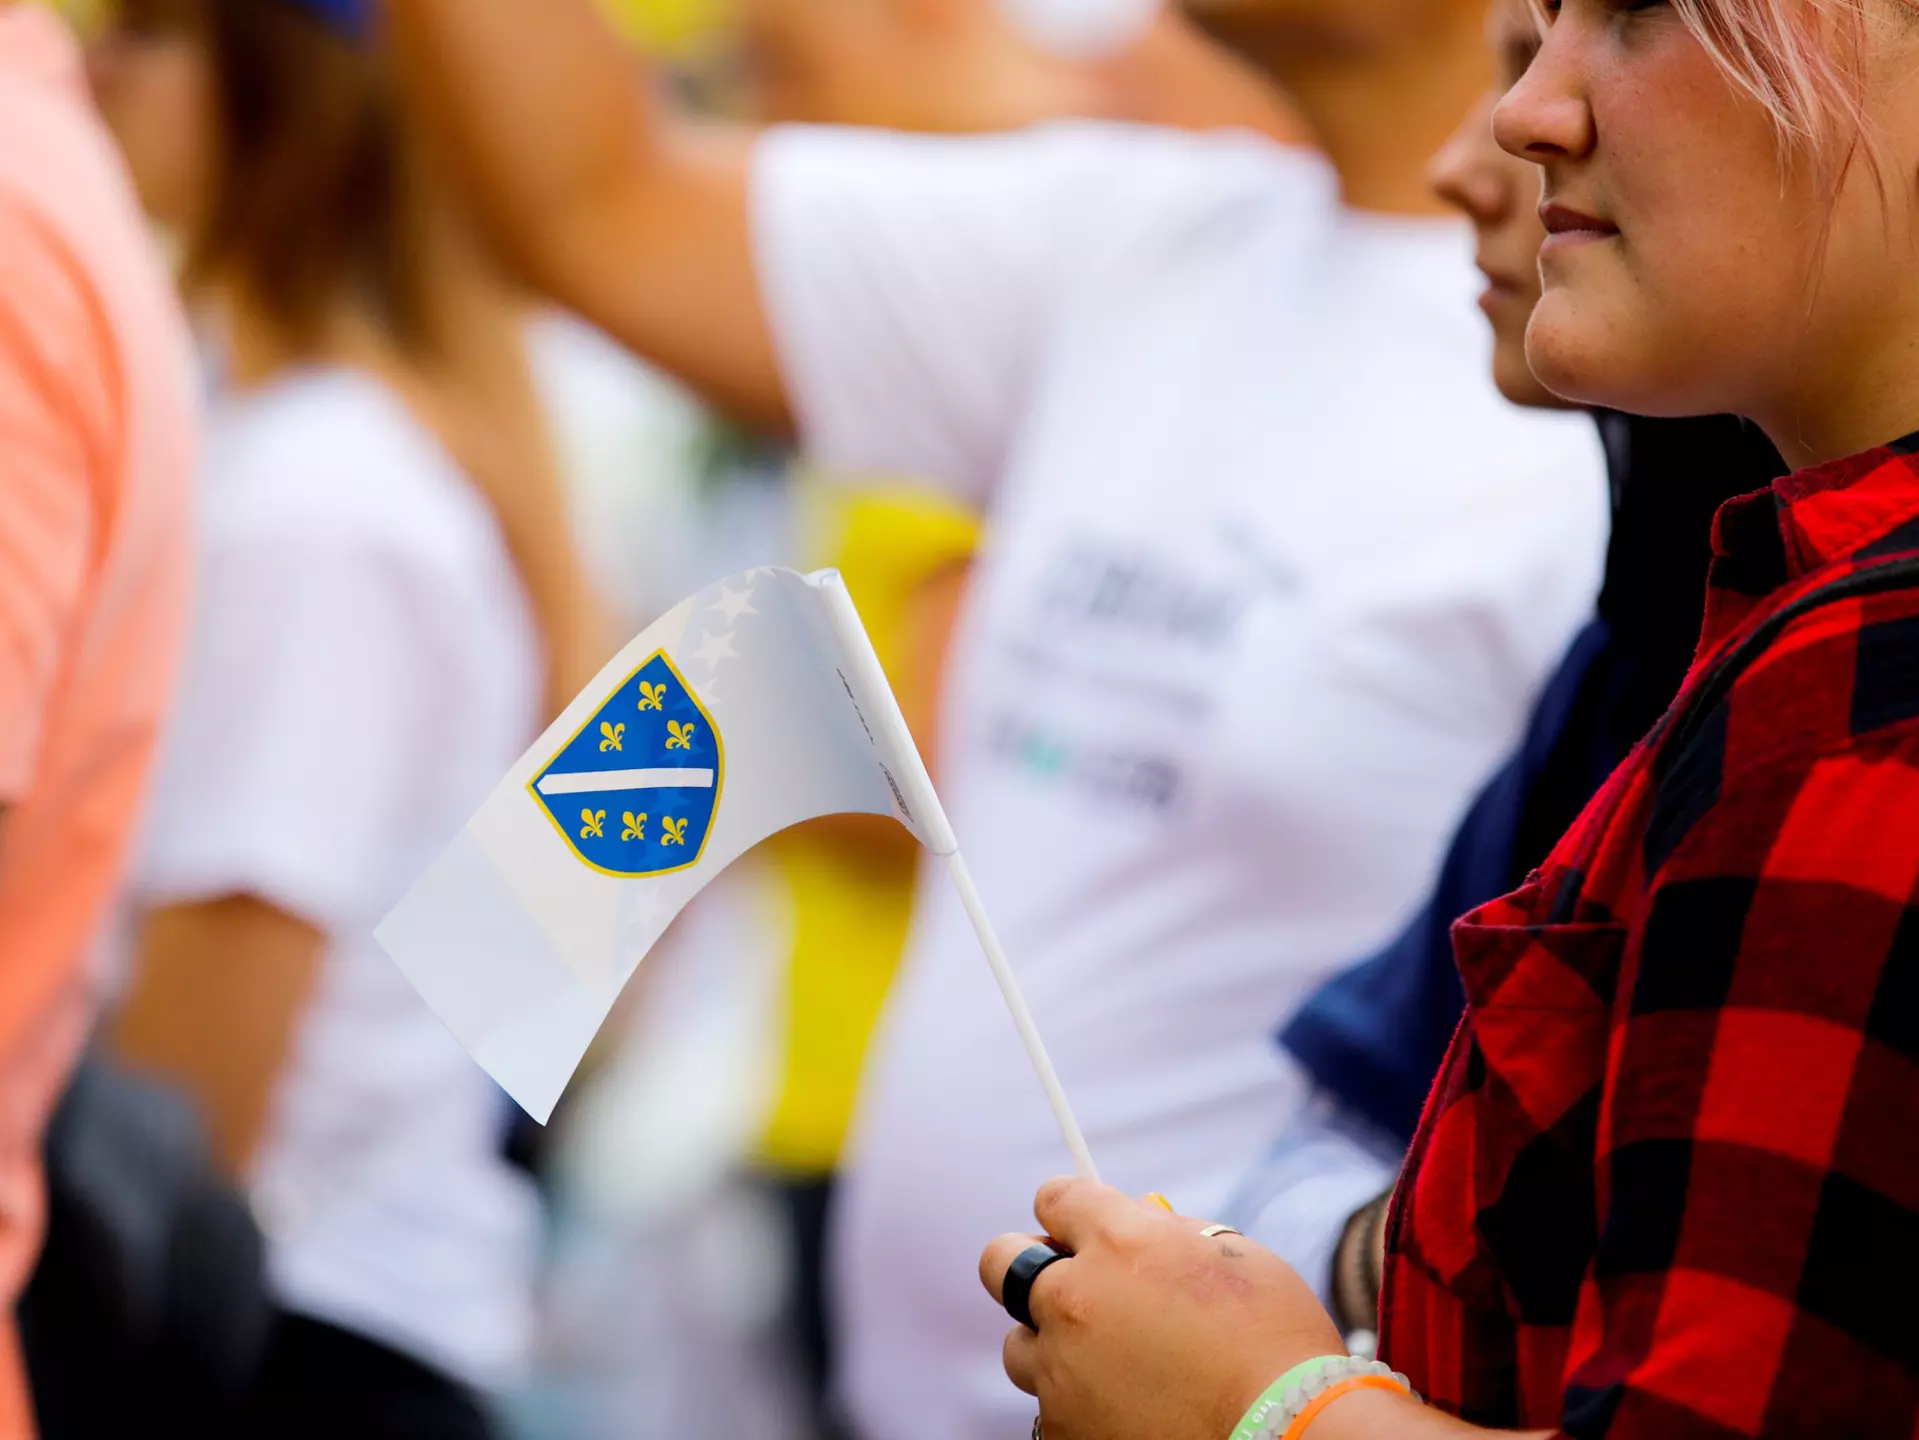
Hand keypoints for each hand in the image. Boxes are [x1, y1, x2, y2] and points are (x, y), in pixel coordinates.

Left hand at [980, 1177, 1345, 1439]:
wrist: (1293, 1437)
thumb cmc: (1279, 1345)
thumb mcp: (1235, 1254)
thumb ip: (1168, 1230)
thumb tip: (1133, 1216)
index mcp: (1120, 1241)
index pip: (1054, 1198)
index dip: (1069, 1211)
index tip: (1080, 1227)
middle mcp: (1075, 1299)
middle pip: (1001, 1261)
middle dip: (1030, 1265)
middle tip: (1072, 1285)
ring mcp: (1061, 1371)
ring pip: (1020, 1344)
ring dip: (1053, 1344)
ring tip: (1114, 1363)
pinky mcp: (1062, 1430)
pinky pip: (1049, 1406)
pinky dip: (1077, 1403)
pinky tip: (1130, 1407)